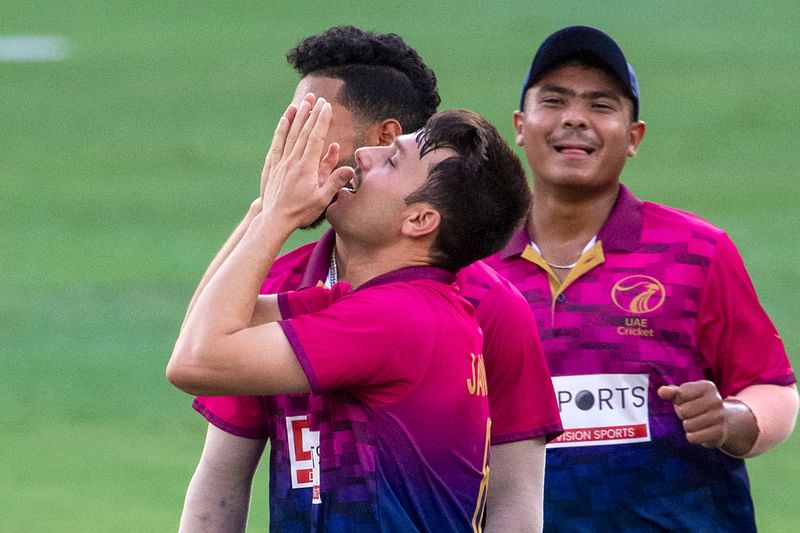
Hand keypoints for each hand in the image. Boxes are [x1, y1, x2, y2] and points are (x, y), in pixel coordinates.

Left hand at [258, 94, 353, 227]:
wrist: (274, 219)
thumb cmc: (300, 212)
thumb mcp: (322, 200)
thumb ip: (335, 181)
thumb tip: (350, 168)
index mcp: (306, 167)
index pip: (315, 138)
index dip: (322, 121)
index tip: (327, 107)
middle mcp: (293, 160)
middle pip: (303, 132)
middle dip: (312, 113)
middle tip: (318, 98)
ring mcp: (281, 162)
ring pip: (290, 134)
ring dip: (298, 116)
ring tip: (304, 102)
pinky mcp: (273, 165)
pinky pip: (278, 142)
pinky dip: (282, 129)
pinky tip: (285, 119)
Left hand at [657, 380, 726, 448]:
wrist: (722, 421)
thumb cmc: (697, 404)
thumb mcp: (685, 395)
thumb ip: (672, 392)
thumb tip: (662, 391)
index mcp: (707, 387)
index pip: (680, 395)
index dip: (679, 400)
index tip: (687, 401)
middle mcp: (716, 400)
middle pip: (683, 411)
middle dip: (683, 414)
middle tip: (692, 413)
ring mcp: (719, 417)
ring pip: (688, 425)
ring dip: (688, 426)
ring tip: (696, 421)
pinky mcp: (719, 433)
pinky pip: (694, 437)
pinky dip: (693, 436)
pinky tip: (700, 432)